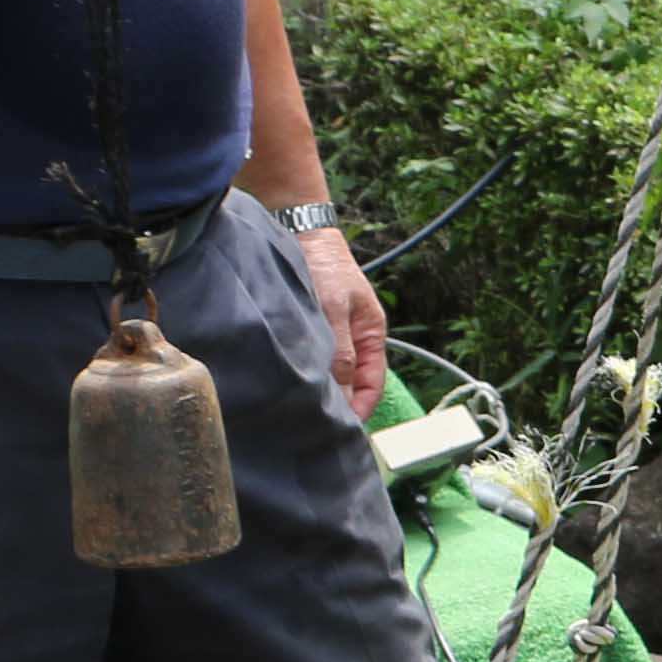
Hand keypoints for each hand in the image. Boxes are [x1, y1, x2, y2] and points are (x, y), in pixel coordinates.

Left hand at [296, 221, 387, 418]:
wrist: (300, 231)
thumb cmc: (325, 267)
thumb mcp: (334, 311)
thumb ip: (340, 354)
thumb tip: (344, 398)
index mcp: (372, 336)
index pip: (373, 386)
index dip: (361, 410)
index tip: (342, 430)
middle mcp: (354, 340)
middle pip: (351, 385)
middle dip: (338, 406)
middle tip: (314, 428)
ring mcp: (333, 335)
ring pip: (330, 374)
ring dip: (319, 390)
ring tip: (299, 411)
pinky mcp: (311, 330)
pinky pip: (312, 360)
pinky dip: (304, 374)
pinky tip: (288, 384)